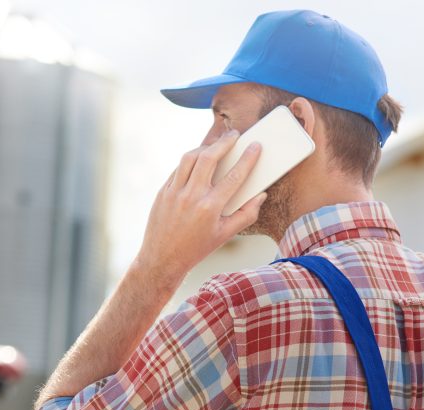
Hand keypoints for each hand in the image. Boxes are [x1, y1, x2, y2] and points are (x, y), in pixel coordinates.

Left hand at [135, 130, 265, 283]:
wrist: (162, 259)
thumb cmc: (197, 248)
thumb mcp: (225, 235)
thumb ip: (246, 214)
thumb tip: (261, 195)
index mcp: (210, 208)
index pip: (234, 176)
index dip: (247, 158)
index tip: (255, 146)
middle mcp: (191, 197)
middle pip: (209, 157)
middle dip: (224, 142)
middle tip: (234, 135)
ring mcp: (174, 192)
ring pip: (189, 158)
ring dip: (205, 147)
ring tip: (216, 145)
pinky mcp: (162, 192)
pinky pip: (178, 169)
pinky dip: (189, 161)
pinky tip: (198, 160)